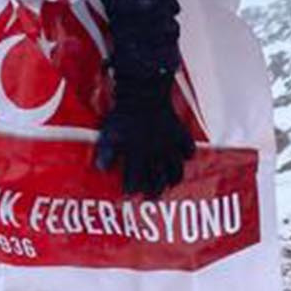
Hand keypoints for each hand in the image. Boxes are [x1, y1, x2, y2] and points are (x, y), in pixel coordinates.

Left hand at [93, 75, 194, 196]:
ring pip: (176, 170)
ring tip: (170, 184)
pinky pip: (188, 149)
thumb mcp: (109, 133)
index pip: (135, 180)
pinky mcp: (179, 133)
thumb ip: (107, 153)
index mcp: (137, 154)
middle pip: (158, 180)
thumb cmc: (123, 113)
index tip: (128, 194)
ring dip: (173, 180)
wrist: (144, 91)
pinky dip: (187, 155)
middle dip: (154, 192)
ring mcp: (169, 144)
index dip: (131, 190)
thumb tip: (102, 169)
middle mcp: (155, 153)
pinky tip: (184, 158)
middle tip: (150, 198)